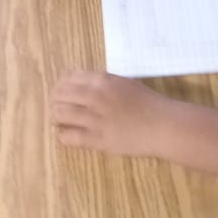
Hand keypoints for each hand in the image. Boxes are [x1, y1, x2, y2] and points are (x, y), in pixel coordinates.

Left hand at [50, 70, 171, 157]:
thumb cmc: (147, 103)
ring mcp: (95, 119)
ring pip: (60, 113)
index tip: (61, 90)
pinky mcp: (97, 140)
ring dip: (56, 116)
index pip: (69, 77)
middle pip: (60, 94)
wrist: (162, 125)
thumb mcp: (124, 83)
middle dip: (55, 99)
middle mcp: (95, 96)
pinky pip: (69, 136)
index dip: (61, 84)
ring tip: (58, 120)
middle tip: (57, 106)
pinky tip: (65, 134)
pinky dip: (63, 134)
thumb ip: (103, 83)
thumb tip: (83, 85)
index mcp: (102, 81)